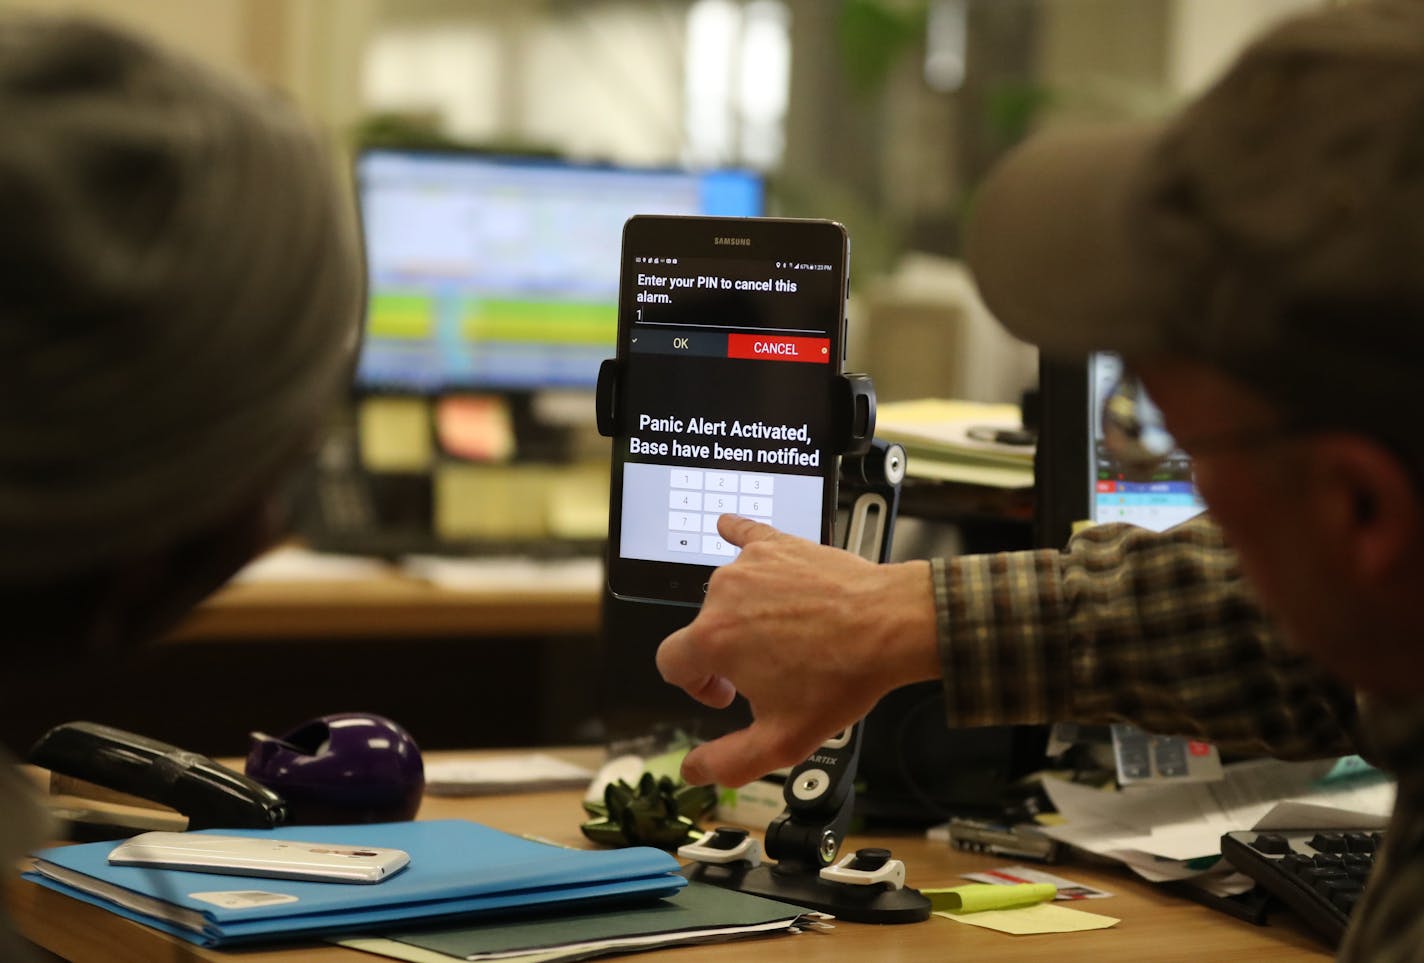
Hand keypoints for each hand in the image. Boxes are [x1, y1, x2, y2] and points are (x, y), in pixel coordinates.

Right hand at [656, 515, 939, 786]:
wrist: (890, 626)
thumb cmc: (842, 676)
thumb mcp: (784, 740)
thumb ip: (729, 762)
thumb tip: (693, 771)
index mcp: (714, 641)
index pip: (670, 663)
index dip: (695, 685)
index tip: (727, 693)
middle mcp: (724, 596)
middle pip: (704, 629)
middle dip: (727, 653)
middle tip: (772, 670)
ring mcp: (751, 565)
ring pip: (728, 595)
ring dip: (745, 614)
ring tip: (787, 633)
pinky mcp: (778, 545)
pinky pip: (745, 536)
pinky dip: (736, 538)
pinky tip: (728, 530)